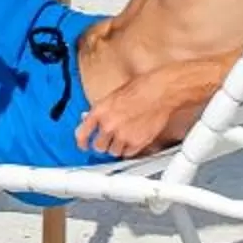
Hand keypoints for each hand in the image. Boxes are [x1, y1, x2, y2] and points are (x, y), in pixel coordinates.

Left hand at [74, 74, 193, 159]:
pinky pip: (128, 154)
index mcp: (100, 111)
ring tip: (123, 139)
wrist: (160, 92)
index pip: (82, 133)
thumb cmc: (141, 88)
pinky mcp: (137, 143)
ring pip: (113, 152)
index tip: (84, 145)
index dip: (82, 142)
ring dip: (116, 148)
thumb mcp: (113, 96)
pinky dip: (129, 150)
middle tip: (108, 140)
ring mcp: (123, 136)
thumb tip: (93, 119)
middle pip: (98, 146)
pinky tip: (132, 142)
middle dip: (103, 144)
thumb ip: (102, 110)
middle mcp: (109, 125)